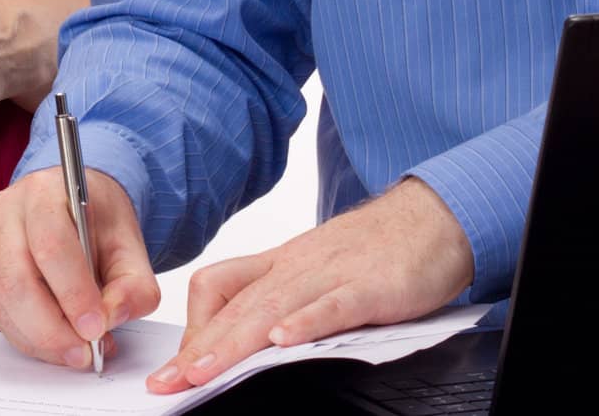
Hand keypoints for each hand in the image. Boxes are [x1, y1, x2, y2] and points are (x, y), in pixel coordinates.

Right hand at [0, 166, 160, 367]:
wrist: (75, 206)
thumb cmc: (97, 219)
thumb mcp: (131, 243)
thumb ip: (133, 285)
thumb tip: (111, 317)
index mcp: (45, 191)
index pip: (51, 245)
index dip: (72, 292)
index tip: (95, 327)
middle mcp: (7, 212)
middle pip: (17, 280)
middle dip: (53, 328)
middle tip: (84, 351)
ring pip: (4, 303)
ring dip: (41, 339)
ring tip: (76, 351)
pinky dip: (29, 339)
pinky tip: (56, 343)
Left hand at [146, 178, 473, 392]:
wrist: (430, 218)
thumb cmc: (373, 251)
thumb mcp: (315, 273)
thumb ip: (281, 302)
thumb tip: (245, 342)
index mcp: (279, 264)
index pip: (218, 289)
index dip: (193, 329)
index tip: (172, 368)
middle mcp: (295, 267)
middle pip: (236, 306)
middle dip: (198, 348)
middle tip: (168, 382)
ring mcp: (330, 274)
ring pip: (272, 307)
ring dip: (233, 342)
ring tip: (202, 372)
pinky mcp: (369, 286)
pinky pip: (332, 305)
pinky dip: (306, 323)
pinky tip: (283, 342)